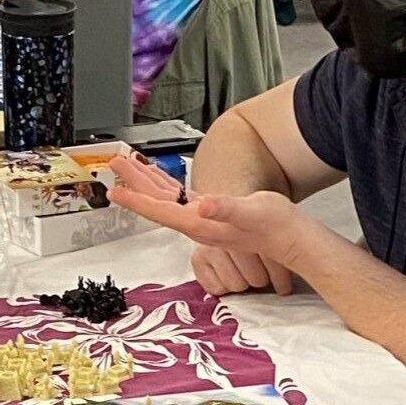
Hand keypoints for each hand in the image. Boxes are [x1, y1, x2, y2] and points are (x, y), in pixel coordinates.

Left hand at [108, 153, 301, 296]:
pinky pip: (178, 198)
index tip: (115, 190)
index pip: (161, 210)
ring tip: (128, 168)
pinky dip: (165, 186)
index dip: (137, 200)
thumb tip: (204, 204)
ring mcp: (203, 219)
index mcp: (201, 222)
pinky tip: (159, 180)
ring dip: (146, 183)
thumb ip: (227, 208)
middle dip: (134, 184)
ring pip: (165, 199)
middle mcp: (197, 222)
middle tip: (114, 165)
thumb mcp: (253, 212)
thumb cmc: (275, 227)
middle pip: (157, 202)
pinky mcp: (211, 213)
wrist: (291, 239)